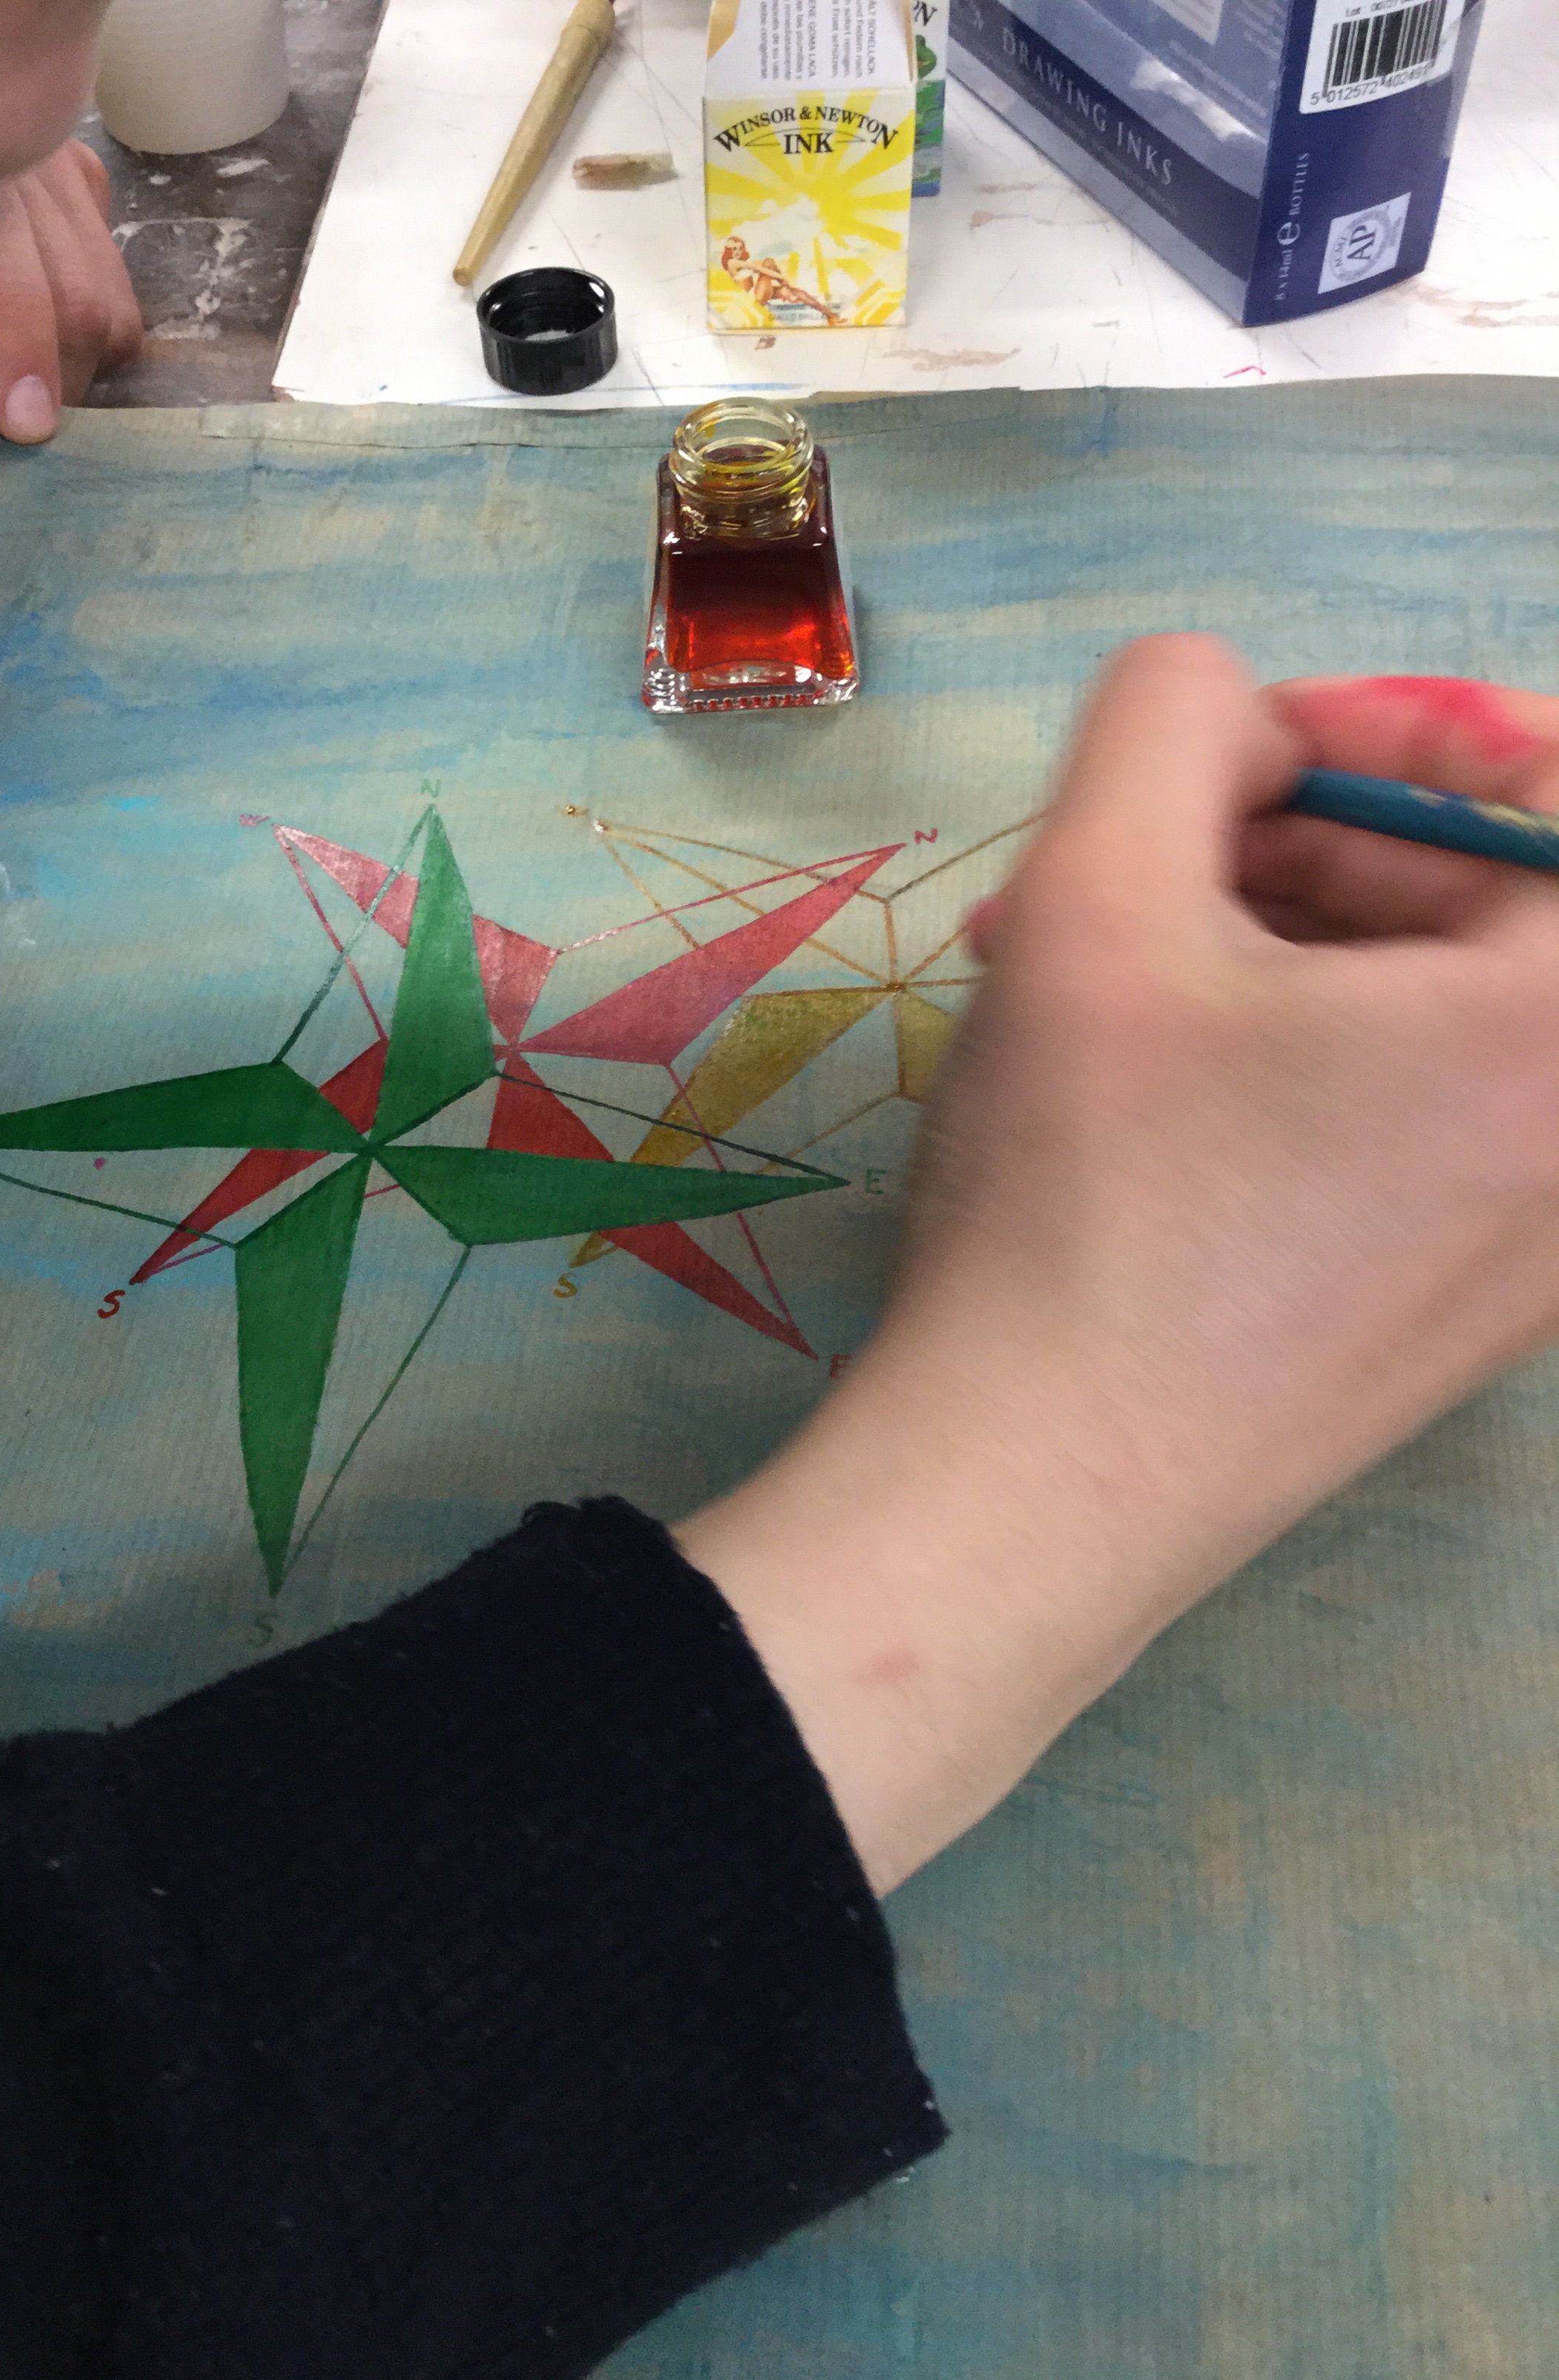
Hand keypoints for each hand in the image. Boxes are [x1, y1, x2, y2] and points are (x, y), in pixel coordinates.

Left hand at [0, 138, 142, 518]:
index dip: (21, 357)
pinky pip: (115, 278)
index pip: (14, 280)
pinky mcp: (86, 179)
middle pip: (83, 307)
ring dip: (70, 363)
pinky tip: (18, 313)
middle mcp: (26, 171)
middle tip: (2, 421)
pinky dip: (79, 323)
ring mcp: (64, 171)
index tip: (24, 430)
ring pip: (114, 306)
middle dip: (55, 386)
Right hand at [680, 639, 1558, 1894]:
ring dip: (1267, 955)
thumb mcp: (1089, 897)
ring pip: (1430, 1019)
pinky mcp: (1466, 1319)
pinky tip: (1135, 1088)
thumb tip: (1228, 713)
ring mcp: (1539, 1252)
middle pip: (1486, 908)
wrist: (1036, 1500)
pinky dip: (1293, 1067)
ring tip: (1079, 982)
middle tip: (1115, 871)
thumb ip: (1173, 716)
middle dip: (1297, 850)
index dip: (1412, 728)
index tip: (1255, 748)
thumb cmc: (1082, 1199)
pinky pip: (1415, 1126)